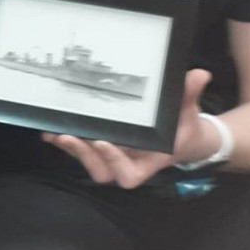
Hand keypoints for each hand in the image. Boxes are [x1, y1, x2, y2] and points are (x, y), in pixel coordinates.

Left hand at [40, 69, 212, 188]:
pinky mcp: (100, 149)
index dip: (115, 163)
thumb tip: (200, 74)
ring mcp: (112, 158)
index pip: (129, 175)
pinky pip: (81, 151)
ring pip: (87, 163)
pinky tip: (49, 131)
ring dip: (71, 150)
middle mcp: (127, 163)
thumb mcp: (189, 111)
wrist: (181, 135)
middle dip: (84, 155)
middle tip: (69, 136)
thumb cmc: (183, 126)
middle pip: (101, 171)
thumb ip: (189, 95)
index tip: (105, 142)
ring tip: (55, 133)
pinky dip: (66, 142)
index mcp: (149, 161)